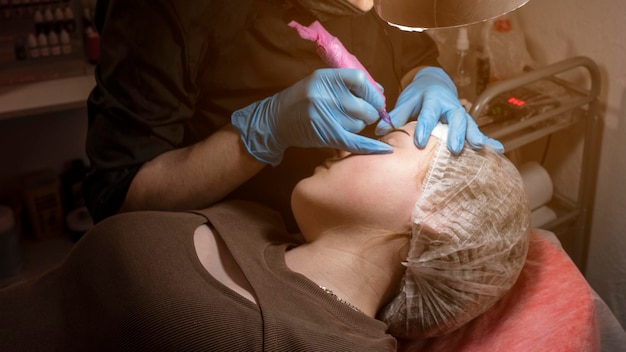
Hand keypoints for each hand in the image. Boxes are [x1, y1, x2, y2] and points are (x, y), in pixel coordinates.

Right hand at [232, 68, 392, 165]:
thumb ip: (346, 84)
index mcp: (324, 78)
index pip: (360, 79)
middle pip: (364, 106)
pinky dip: (370, 147)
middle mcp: (324, 95)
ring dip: (357, 125)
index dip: (372, 90)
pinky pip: (354, 142)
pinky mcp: (325, 135)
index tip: (376, 98)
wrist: (276, 120)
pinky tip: (384, 150)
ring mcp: (324, 116)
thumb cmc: (302, 100)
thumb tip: (380, 91)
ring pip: (358, 124)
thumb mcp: (319, 83)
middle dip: (369, 112)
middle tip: (363, 114)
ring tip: (343, 123)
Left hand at [376, 66, 503, 153]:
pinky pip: (478, 131)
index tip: (420, 142)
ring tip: (479, 148)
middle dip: (456, 133)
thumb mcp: (406, 101)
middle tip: (455, 148)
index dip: (424, 127)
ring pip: (469, 124)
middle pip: (456, 118)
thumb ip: (396, 115)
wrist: (435, 84)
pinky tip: (498, 151)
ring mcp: (460, 114)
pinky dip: (488, 141)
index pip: (429, 113)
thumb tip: (380, 130)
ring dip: (475, 136)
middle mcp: (450, 105)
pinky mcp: (467, 122)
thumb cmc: (418, 95)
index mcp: (433, 98)